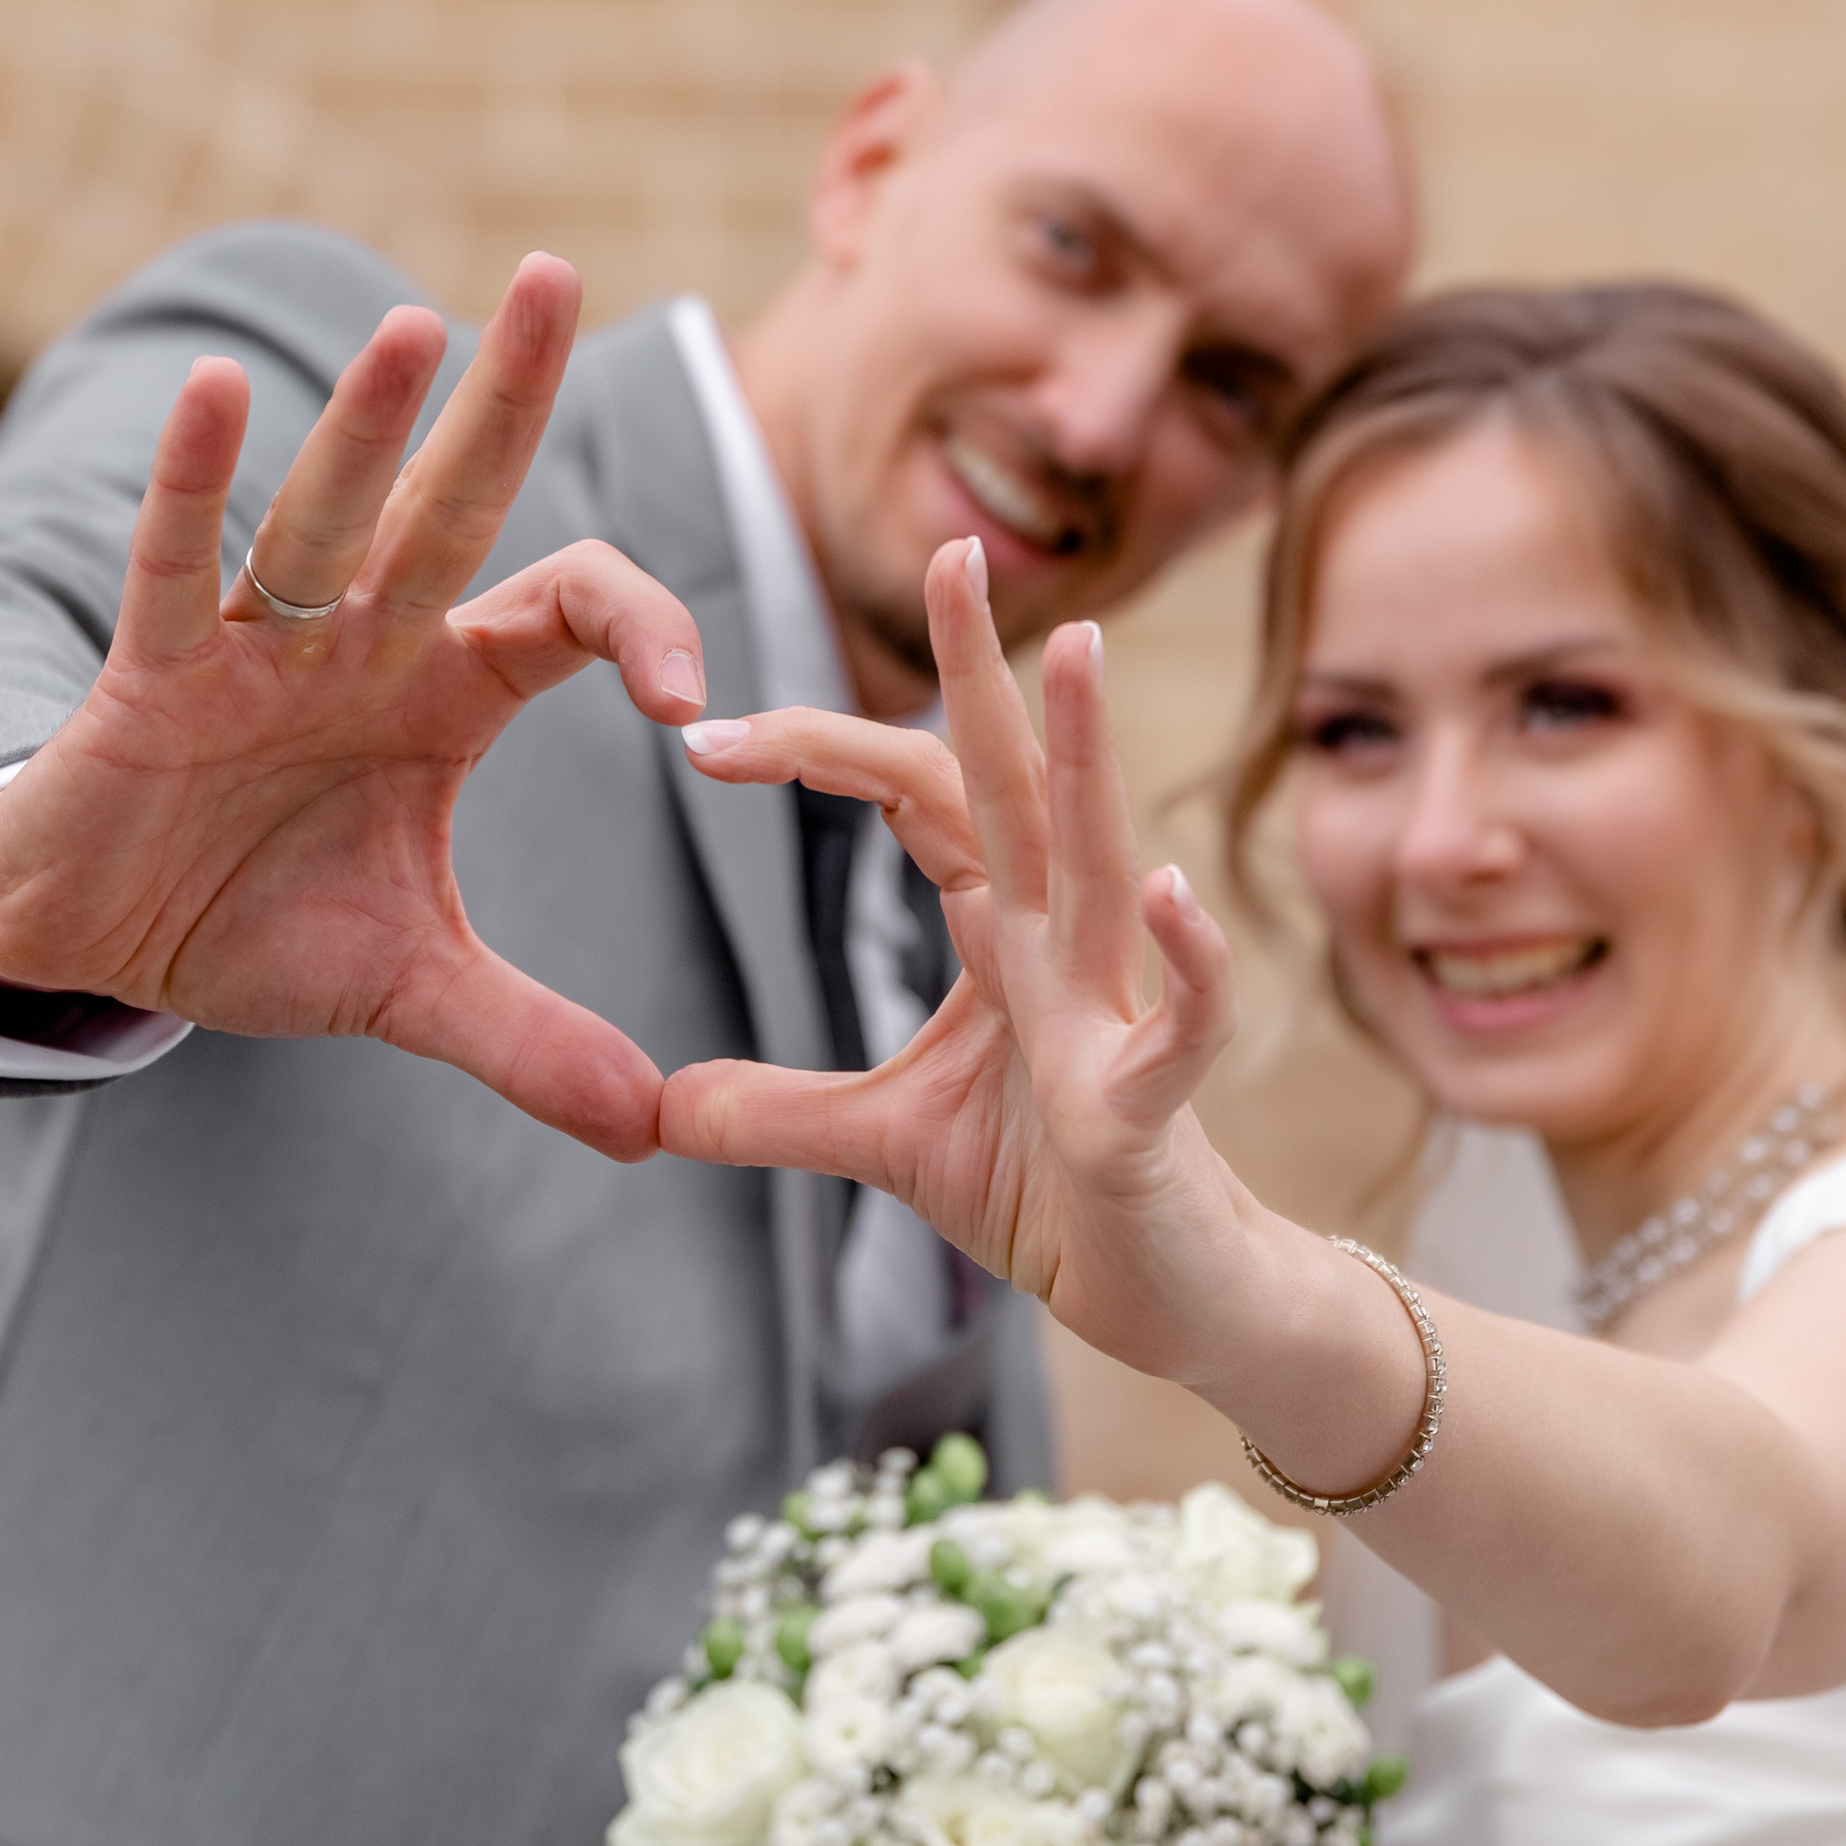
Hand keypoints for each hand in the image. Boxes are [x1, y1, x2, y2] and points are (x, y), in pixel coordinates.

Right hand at [0, 256, 705, 1161]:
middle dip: (504, 398)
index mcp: (448, 693)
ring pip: (325, 519)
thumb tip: (655, 1130)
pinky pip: (177, 567)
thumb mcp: (415, 989)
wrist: (108, 947)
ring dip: (369, 430)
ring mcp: (259, 645)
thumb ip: (533, 1042)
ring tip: (422, 328)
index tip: (694, 711)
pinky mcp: (151, 674)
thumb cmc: (259, 924)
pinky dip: (193, 490)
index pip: (568, 611)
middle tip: (555, 274)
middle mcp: (366, 642)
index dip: (642, 632)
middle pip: (455, 504)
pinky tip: (210, 394)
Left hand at [662, 537, 1273, 1382]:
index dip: (822, 752)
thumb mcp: (888, 1145)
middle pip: (1016, 783)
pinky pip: (1183, 1017)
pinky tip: (1166, 893)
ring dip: (1091, 755)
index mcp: (1004, 930)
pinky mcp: (1155, 1103)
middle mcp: (1067, 944)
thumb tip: (662, 1108)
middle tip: (951, 548)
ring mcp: (1119, 1012)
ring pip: (1107, 859)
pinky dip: (1182, 957)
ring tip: (1074, 646)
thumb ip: (781, 1113)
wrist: (1170, 1296)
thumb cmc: (1054, 1191)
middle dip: (984, 667)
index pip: (919, 796)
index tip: (708, 734)